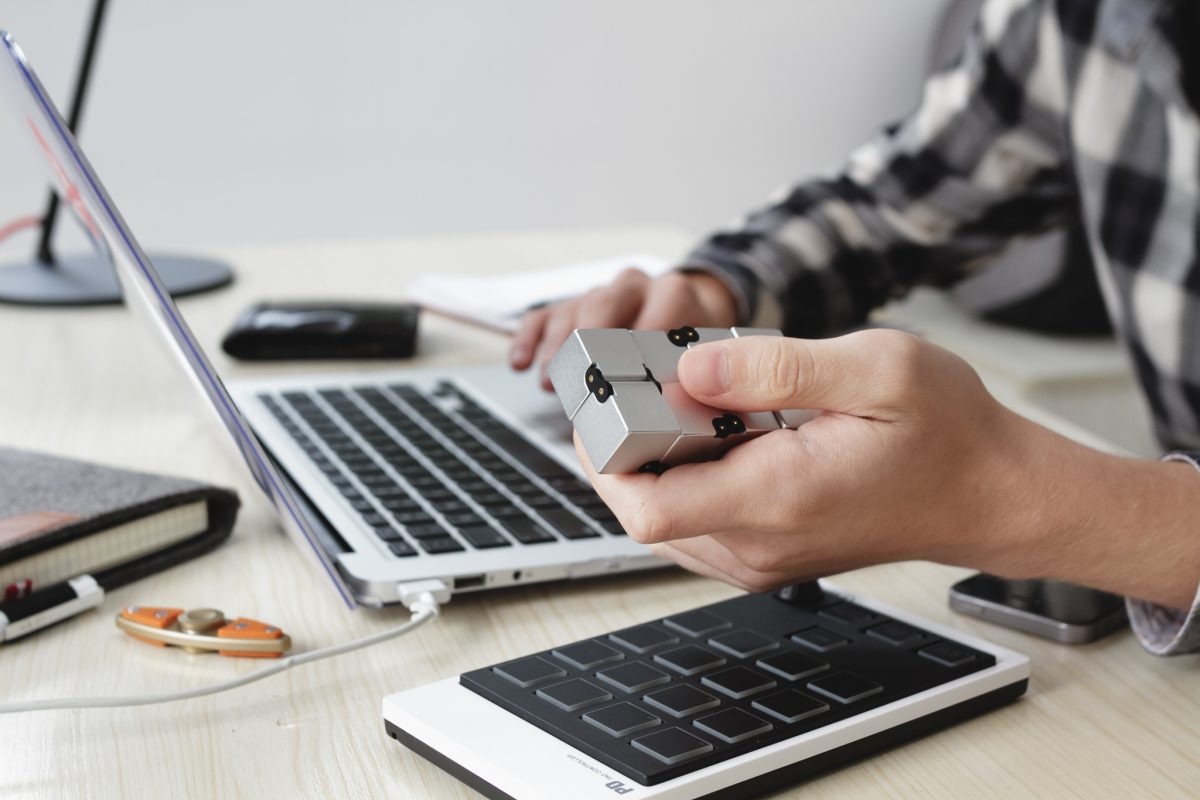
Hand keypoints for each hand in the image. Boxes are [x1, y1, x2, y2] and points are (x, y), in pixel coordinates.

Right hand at [509, 268, 737, 389]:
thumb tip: (696, 406)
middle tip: (581, 379)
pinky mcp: (573, 306)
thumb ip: (703, 374)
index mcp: (674, 295)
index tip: (635, 380)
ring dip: (558, 347)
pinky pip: (544, 314)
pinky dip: (529, 338)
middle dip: (589, 343)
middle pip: (605, 303)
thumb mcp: (708, 354)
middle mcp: (636, 287)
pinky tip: (520, 364)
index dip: (644, 344)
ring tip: (550, 382)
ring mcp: (602, 294)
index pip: (661, 309)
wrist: (686, 313)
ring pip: (573, 309)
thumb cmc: (694, 346)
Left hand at [576, 329, 1043, 591]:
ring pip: (663, 517)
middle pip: (643, 509)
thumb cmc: (947, 432)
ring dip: (656, 458)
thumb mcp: (877, 368)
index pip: (645, 509)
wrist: (989, 494)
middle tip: (653, 380)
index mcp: (777, 498)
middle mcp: (758, 544)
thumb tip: (692, 370)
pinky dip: (685, 474)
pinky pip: (693, 521)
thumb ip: (777, 368)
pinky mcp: (764, 554)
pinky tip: (718, 430)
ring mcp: (759, 558)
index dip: (606, 455)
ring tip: (692, 400)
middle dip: (629, 442)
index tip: (612, 399)